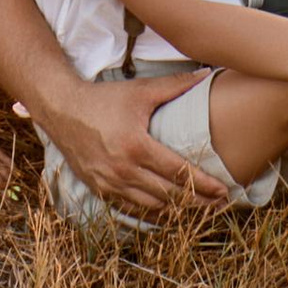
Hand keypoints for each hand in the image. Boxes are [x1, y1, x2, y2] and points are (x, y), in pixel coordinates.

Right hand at [35, 74, 228, 219]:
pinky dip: (153, 212)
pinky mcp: (100, 190)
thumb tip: (206, 74)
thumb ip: (175, 85)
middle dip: (198, 202)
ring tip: (200, 209)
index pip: (178, 172)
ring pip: (152, 207)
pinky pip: (132, 209)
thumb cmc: (104, 98)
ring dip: (178, 211)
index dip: (204, 184)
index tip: (224, 189)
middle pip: (169, 196)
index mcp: (136, 146)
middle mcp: (123, 170)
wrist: (62, 110)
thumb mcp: (140, 90)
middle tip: (219, 203)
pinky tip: (168, 210)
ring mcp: (110, 184)